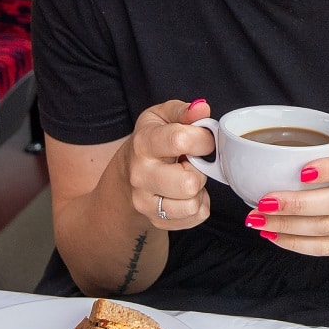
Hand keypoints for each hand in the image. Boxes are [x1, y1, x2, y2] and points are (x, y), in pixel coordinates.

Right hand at [115, 98, 214, 231]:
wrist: (126, 177)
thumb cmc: (151, 143)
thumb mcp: (161, 117)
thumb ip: (183, 111)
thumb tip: (202, 109)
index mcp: (143, 144)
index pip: (180, 140)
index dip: (203, 139)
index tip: (203, 140)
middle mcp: (140, 175)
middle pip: (189, 182)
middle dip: (199, 170)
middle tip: (191, 163)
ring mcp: (146, 202)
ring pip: (193, 204)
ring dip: (199, 190)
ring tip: (186, 177)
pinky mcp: (157, 220)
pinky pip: (196, 217)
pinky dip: (199, 205)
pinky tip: (186, 193)